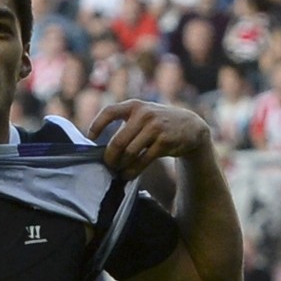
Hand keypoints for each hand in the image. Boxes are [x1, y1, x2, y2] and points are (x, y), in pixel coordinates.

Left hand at [87, 100, 211, 179]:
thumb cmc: (158, 124)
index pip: (109, 112)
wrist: (190, 127)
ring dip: (121, 165)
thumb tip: (103, 149)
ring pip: (129, 153)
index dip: (97, 125)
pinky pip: (143, 160)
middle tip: (108, 165)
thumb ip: (126, 125)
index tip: (90, 138)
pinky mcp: (164, 142)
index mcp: (134, 106)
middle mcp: (143, 114)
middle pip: (118, 142)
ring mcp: (155, 127)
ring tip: (118, 171)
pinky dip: (133, 170)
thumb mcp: (143, 115)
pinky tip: (128, 175)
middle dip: (110, 157)